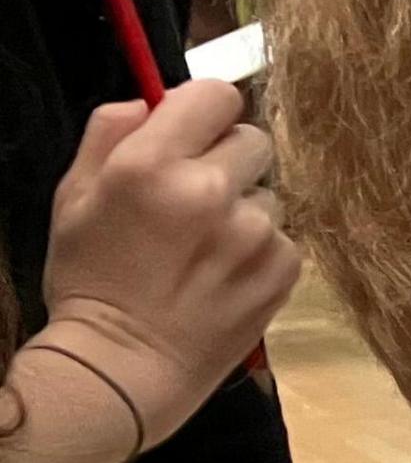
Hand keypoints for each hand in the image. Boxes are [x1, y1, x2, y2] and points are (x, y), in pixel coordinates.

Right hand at [36, 83, 295, 445]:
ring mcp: (255, 231)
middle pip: (252, 139)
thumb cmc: (91, 281)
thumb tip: (148, 100)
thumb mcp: (73, 197)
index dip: (206, 111)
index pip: (216, 95)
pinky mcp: (284, 267)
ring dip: (244, 209)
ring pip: (268, 192)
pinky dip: (261, 250)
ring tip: (206, 248)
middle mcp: (209, 190)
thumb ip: (108, 135)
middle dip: (227, 160)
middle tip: (197, 199)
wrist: (124, 367)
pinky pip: (284, 236)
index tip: (196, 132)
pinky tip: (225, 275)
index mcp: (151, 164)